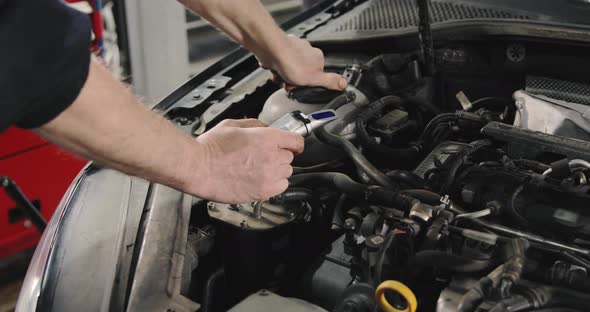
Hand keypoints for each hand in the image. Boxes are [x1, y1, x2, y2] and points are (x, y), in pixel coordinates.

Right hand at [189, 118, 303, 203]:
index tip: (293, 146)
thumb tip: (267, 128)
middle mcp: (271, 157)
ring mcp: (269, 176)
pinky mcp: (264, 191)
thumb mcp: (233, 124)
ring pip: (286, 172)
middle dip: (279, 155)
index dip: (295, 143)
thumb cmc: (211, 148)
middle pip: (290, 157)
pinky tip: (261, 179)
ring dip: (277, 170)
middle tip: (263, 156)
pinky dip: (275, 184)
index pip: (297, 140)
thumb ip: (256, 125)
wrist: (198, 168)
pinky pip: (282, 187)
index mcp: (266, 138)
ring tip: (259, 168)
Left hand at [258, 35, 347, 90]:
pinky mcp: (279, 51)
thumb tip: (344, 84)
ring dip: (282, 76)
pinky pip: (278, 65)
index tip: (302, 87)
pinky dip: (275, 69)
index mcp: (317, 58)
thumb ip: (330, 82)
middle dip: (293, 81)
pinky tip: (274, 70)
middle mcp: (306, 52)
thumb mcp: (314, 78)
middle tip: (289, 83)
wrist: (270, 49)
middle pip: (301, 74)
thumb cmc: (290, 60)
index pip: (316, 76)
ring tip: (280, 75)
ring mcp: (292, 50)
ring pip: (288, 70)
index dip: (308, 85)